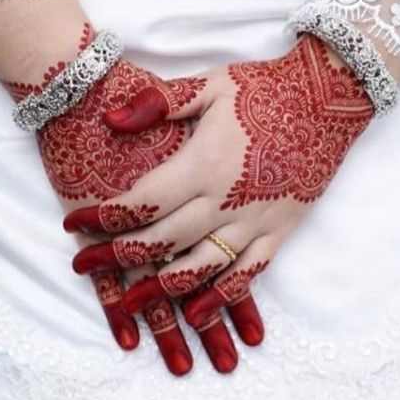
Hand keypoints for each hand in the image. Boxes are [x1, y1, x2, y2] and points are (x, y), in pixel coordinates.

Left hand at [64, 33, 373, 331]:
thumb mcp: (209, 85)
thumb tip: (109, 119)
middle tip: (83, 266)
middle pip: (161, 240)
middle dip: (116, 256)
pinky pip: (248, 274)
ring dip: (160, 289)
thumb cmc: (264, 88)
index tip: (73, 224)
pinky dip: (222, 298)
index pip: (141, 202)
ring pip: (199, 267)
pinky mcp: (279, 230)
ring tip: (128, 302)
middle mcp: (225, 200)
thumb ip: (158, 103)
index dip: (102, 216)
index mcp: (203, 164)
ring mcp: (254, 220)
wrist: (325, 100)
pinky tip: (198, 314)